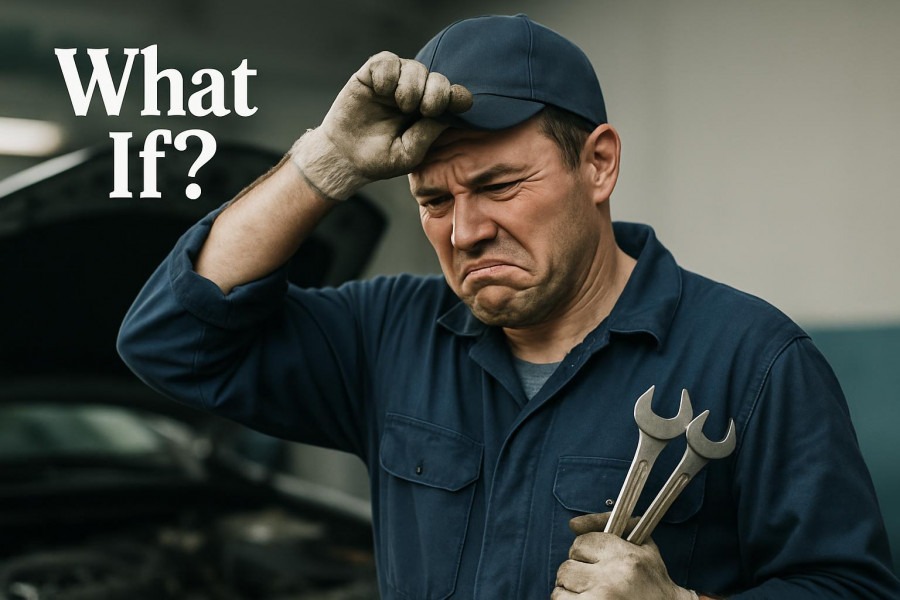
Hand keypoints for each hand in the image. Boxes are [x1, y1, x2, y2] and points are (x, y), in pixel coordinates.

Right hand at [290, 51, 472, 199]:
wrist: (344, 158)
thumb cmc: (380, 159)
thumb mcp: (409, 153)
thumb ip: (428, 133)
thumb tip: (449, 114)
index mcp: (428, 114)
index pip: (451, 96)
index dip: (457, 95)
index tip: (459, 102)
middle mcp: (415, 94)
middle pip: (436, 78)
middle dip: (436, 92)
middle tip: (424, 110)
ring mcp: (394, 83)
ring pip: (413, 66)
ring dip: (411, 85)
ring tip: (400, 104)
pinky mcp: (371, 74)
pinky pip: (386, 60)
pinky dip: (388, 73)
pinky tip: (382, 90)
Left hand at [552, 512, 696, 599]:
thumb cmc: (652, 580)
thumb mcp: (641, 545)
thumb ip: (606, 525)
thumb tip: (573, 523)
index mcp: (624, 555)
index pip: (580, 543)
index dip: (586, 553)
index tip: (595, 562)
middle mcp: (611, 577)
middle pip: (567, 566)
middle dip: (577, 573)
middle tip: (593, 580)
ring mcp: (601, 598)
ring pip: (561, 586)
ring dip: (571, 590)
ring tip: (589, 593)